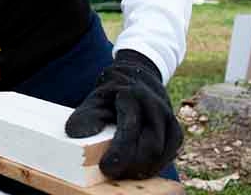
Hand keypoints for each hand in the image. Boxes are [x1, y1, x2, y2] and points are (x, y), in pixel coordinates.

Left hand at [65, 49, 182, 179]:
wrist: (138, 77)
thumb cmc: (112, 94)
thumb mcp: (94, 100)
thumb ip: (85, 116)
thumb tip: (75, 134)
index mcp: (132, 96)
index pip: (130, 129)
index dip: (120, 152)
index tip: (106, 167)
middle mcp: (154, 105)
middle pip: (150, 146)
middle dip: (132, 164)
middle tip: (112, 172)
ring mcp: (168, 116)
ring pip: (162, 151)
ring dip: (143, 167)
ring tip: (123, 172)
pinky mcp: (175, 128)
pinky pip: (171, 152)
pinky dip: (156, 164)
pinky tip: (139, 168)